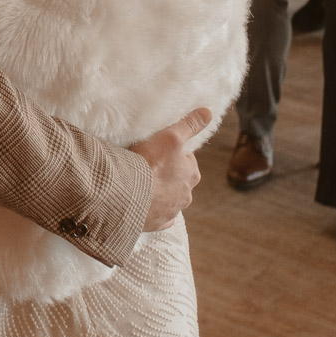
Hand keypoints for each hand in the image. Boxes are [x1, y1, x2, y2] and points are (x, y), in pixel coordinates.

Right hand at [133, 108, 212, 230]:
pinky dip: (154, 211)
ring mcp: (171, 211)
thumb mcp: (170, 137)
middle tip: (149, 165)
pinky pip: (159, 217)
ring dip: (160, 192)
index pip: (187, 160)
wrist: (127, 195)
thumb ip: (189, 125)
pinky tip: (144, 204)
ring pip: (169, 199)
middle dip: (168, 174)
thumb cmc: (150, 164)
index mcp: (191, 174)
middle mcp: (185, 195)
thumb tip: (208, 113)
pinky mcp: (157, 223)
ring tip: (142, 183)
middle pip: (178, 180)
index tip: (160, 150)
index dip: (173, 153)